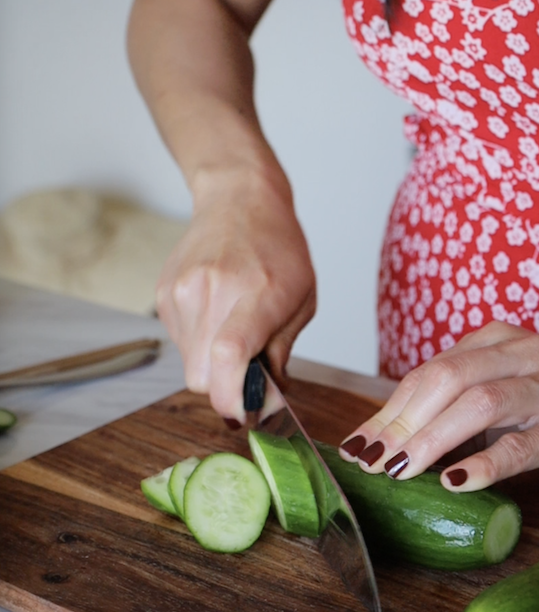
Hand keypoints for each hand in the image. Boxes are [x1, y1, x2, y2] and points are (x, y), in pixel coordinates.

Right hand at [156, 166, 315, 420]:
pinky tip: (215, 311)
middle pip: (202, 378)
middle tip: (249, 369)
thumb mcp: (302, 299)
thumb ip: (281, 353)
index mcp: (256, 292)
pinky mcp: (163, 295)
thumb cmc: (278, 247)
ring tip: (233, 326)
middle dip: (225, 387)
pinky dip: (199, 342)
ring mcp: (181, 292)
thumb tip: (268, 402)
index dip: (233, 397)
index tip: (246, 413)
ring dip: (212, 364)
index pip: (229, 355)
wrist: (239, 198)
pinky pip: (180, 343)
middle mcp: (211, 291)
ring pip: (189, 365)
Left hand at [340, 322, 538, 490]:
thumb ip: (447, 408)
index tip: (359, 446)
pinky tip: (455, 482)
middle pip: (449, 379)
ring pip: (482, 404)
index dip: (390, 410)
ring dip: (433, 440)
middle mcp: (524, 353)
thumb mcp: (495, 395)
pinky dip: (483, 464)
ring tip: (402, 471)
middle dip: (404, 423)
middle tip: (374, 461)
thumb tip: (378, 445)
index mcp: (496, 339)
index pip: (430, 371)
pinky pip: (521, 445)